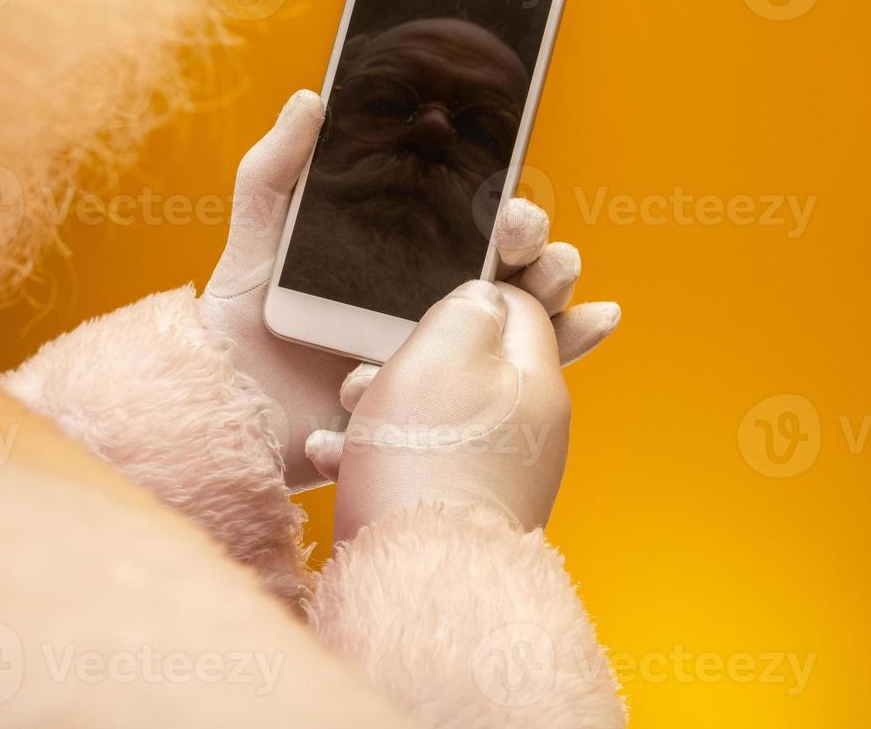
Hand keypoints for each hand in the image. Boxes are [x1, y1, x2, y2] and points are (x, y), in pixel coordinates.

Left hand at [197, 89, 617, 490]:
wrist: (225, 409)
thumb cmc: (240, 323)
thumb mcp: (257, 239)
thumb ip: (275, 171)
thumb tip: (311, 98)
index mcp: (404, 263)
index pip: (473, 229)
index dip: (506, 212)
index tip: (511, 201)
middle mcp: (433, 308)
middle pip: (511, 275)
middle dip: (539, 253)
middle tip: (530, 242)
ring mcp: (445, 362)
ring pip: (524, 327)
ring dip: (557, 302)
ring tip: (566, 285)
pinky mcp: (444, 412)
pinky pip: (512, 393)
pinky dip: (568, 357)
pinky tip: (601, 324)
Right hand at [320, 281, 571, 541]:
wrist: (423, 579)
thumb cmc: (429, 456)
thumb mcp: (443, 352)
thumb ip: (467, 309)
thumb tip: (485, 296)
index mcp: (537, 379)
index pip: (520, 305)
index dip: (466, 291)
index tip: (416, 296)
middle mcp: (528, 427)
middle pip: (466, 363)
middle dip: (405, 360)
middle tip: (360, 373)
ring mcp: (497, 471)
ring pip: (432, 414)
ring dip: (378, 408)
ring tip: (340, 420)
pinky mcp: (460, 508)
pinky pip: (416, 461)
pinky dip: (374, 454)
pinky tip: (332, 458)